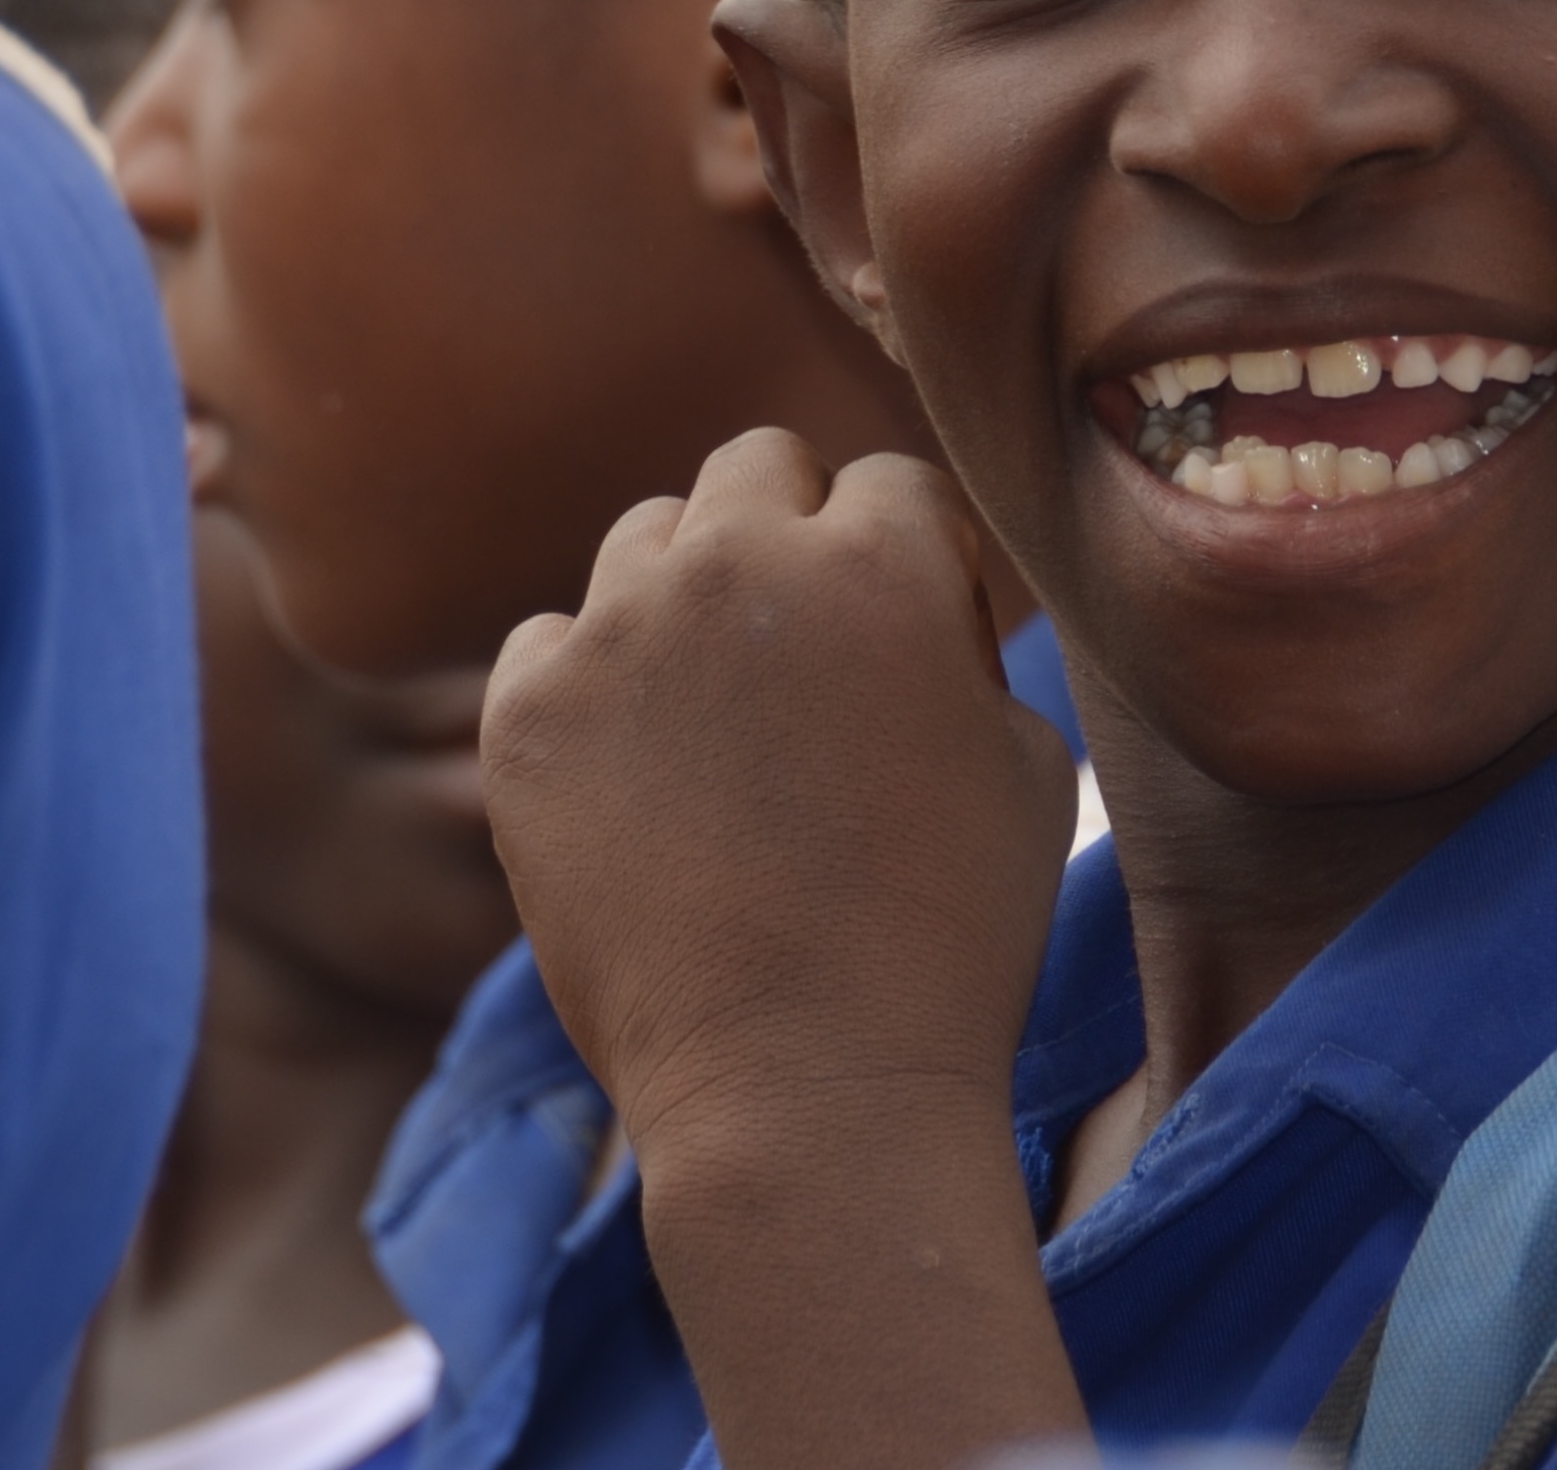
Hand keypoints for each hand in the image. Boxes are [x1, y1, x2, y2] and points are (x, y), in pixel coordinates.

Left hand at [478, 428, 1076, 1180]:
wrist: (804, 1090)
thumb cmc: (948, 939)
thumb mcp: (1032, 764)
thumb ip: (964, 648)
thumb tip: (917, 609)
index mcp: (878, 560)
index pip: (890, 483)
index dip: (912, 564)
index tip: (913, 650)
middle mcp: (738, 562)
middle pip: (756, 466)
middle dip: (791, 533)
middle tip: (807, 654)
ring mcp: (616, 633)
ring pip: (646, 539)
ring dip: (686, 598)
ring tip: (717, 724)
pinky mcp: (525, 714)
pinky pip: (547, 641)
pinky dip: (589, 686)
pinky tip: (636, 776)